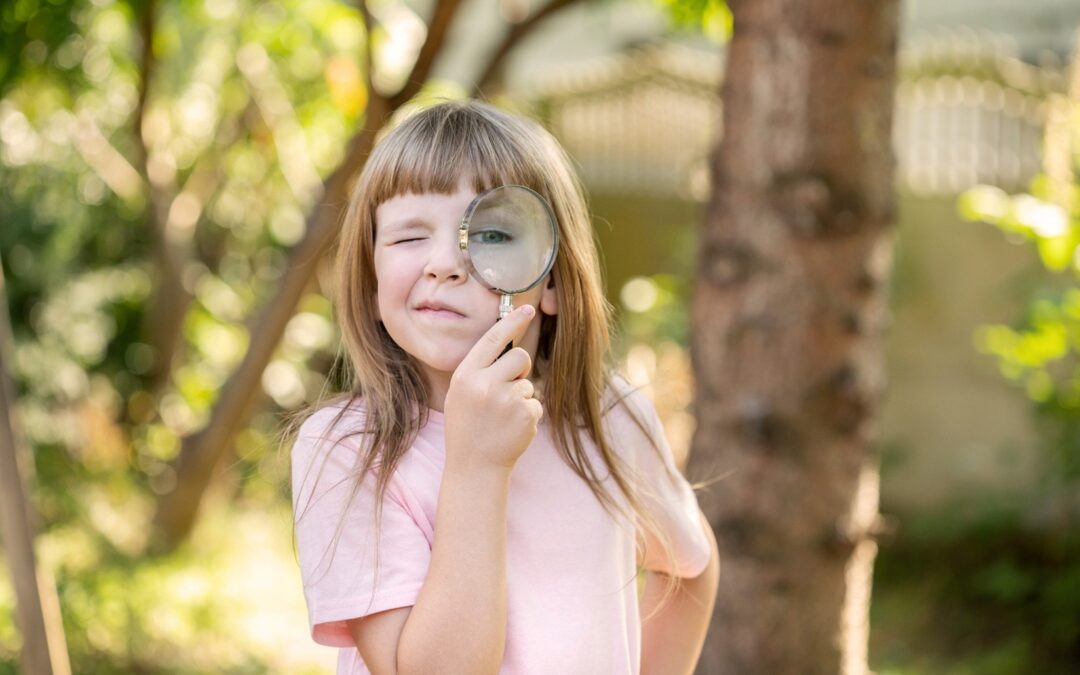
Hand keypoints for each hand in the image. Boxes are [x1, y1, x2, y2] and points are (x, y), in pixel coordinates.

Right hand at [444, 305, 542, 471]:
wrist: (474, 466)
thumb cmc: (467, 426)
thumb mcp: (461, 393)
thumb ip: (480, 369)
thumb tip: (508, 344)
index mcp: (466, 375)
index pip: (493, 339)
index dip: (512, 321)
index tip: (528, 308)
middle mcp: (485, 384)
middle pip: (519, 356)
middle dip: (518, 369)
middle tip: (505, 390)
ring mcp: (506, 400)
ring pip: (528, 383)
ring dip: (520, 397)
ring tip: (502, 417)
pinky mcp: (525, 415)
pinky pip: (535, 403)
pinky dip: (527, 415)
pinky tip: (511, 428)